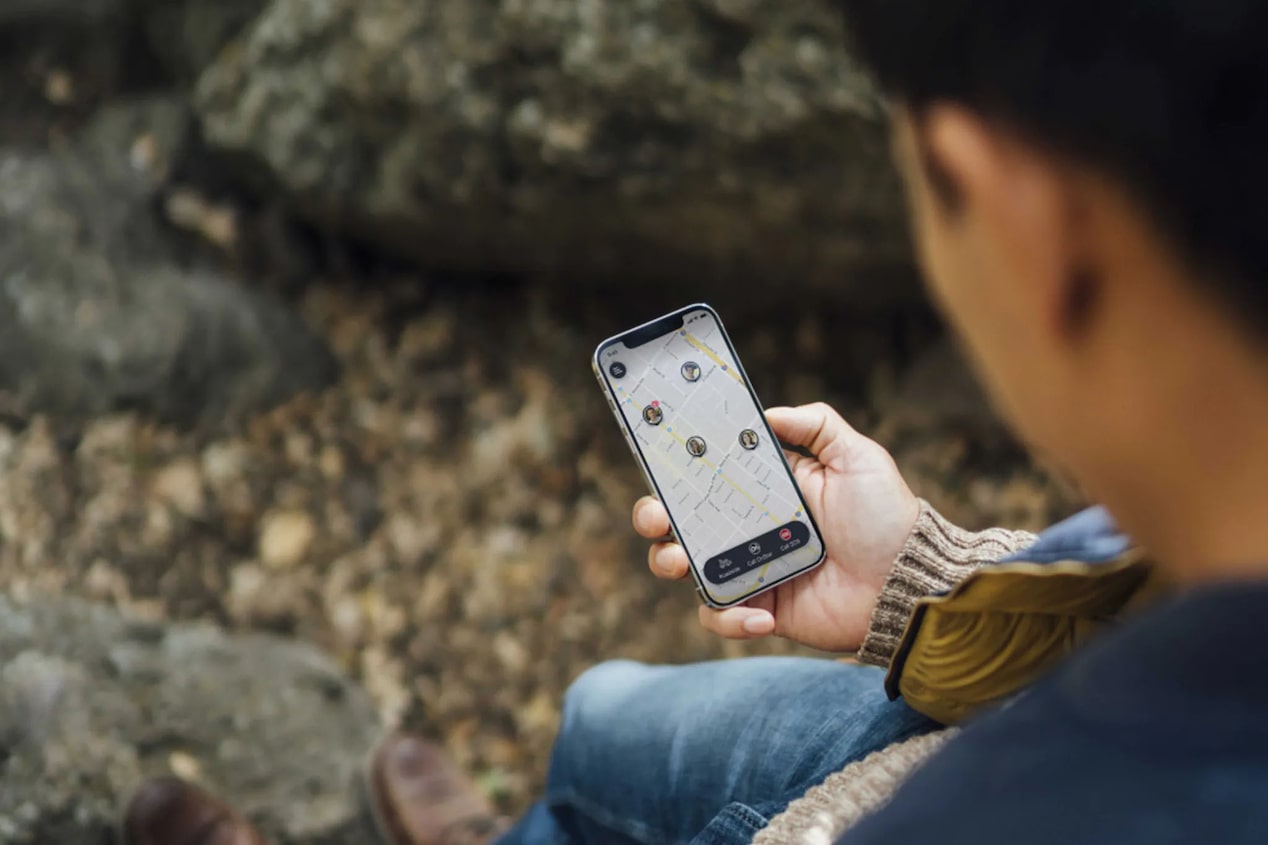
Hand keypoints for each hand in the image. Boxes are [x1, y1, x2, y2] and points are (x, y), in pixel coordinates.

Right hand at [632, 403, 919, 651]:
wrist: (908, 584)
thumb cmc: (887, 519)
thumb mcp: (858, 458)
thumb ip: (817, 425)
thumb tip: (768, 413)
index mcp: (765, 489)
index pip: (707, 474)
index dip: (675, 469)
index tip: (658, 463)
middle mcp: (749, 527)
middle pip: (679, 520)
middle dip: (653, 516)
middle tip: (658, 518)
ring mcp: (750, 568)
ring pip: (685, 568)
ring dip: (670, 563)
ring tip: (682, 563)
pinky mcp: (759, 608)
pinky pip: (720, 616)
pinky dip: (729, 618)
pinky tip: (761, 615)